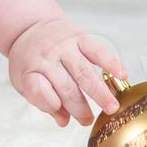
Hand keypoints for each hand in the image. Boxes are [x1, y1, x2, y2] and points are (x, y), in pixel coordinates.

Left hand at [6, 18, 124, 126]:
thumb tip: (64, 121)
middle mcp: (47, 58)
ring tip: (112, 107)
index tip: (65, 118)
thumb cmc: (30, 60)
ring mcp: (64, 47)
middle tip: (89, 121)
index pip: (38, 90)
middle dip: (80, 108)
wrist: (31, 25)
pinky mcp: (79, 37)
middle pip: (66, 87)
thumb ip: (43, 101)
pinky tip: (122, 75)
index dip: (51, 104)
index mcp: (30, 70)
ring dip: (100, 92)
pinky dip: (111, 63)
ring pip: (84, 72)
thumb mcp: (24, 81)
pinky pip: (97, 50)